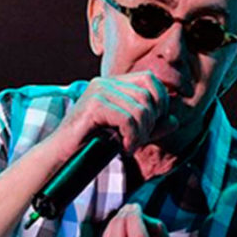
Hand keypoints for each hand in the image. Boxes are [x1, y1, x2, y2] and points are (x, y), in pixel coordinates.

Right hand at [50, 71, 179, 158]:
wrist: (62, 157)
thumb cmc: (91, 145)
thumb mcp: (127, 134)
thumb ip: (150, 126)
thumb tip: (174, 120)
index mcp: (112, 84)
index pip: (150, 79)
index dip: (160, 101)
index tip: (153, 125)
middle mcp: (104, 83)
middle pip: (148, 95)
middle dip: (150, 122)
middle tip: (137, 140)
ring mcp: (97, 92)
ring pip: (140, 109)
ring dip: (140, 134)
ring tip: (128, 146)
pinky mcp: (93, 106)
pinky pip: (127, 119)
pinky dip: (130, 137)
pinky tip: (122, 147)